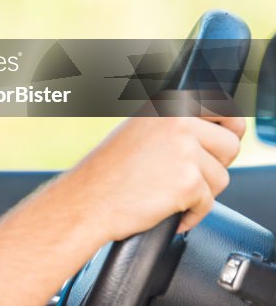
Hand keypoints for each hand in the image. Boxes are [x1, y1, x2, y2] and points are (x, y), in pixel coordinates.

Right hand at [58, 112, 244, 241]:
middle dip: (214, 164)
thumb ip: (176, 124)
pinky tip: (165, 207)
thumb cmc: (108, 170)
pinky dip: (191, 213)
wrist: (88, 199)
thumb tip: (220, 129)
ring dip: (201, 191)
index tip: (222, 141)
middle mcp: (177, 122)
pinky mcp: (188, 182)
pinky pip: (208, 203)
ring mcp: (184, 151)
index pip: (225, 109)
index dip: (229, 129)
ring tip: (168, 191)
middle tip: (183, 173)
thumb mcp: (140, 130)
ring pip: (222, 177)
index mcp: (167, 105)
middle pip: (230, 145)